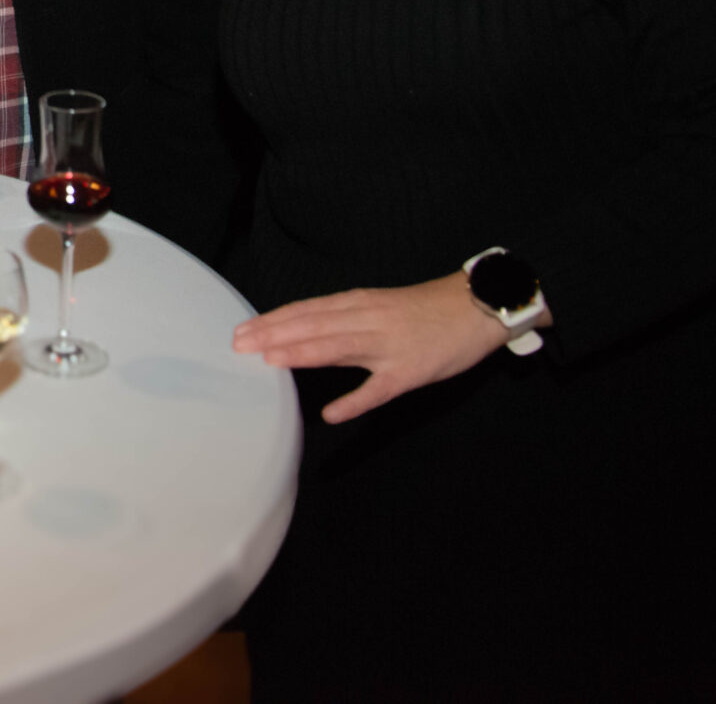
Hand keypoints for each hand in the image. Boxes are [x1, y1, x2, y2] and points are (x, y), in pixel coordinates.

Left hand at [231, 273, 515, 424]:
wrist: (476, 306)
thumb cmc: (423, 310)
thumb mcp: (378, 305)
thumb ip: (343, 318)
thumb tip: (302, 330)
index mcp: (359, 303)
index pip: (307, 310)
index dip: (273, 320)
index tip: (242, 330)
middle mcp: (368, 320)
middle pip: (314, 325)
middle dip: (275, 335)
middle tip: (239, 345)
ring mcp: (389, 346)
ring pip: (339, 347)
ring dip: (303, 353)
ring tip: (271, 362)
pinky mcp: (410, 371)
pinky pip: (378, 389)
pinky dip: (355, 401)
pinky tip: (332, 413)